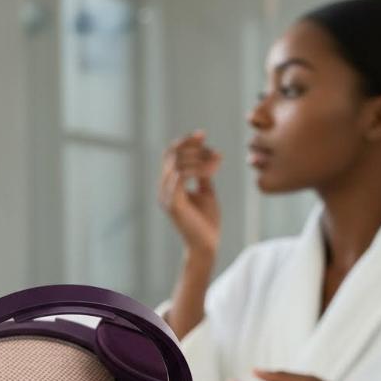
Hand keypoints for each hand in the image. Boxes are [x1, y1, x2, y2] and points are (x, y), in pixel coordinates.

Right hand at [158, 130, 222, 255]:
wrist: (206, 246)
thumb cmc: (206, 222)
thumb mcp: (206, 192)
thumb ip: (203, 175)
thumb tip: (207, 156)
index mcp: (170, 184)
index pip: (171, 154)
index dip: (185, 142)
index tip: (203, 134)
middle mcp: (164, 188)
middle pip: (172, 154)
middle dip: (194, 148)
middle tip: (214, 152)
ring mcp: (166, 196)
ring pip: (176, 163)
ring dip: (199, 158)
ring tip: (216, 162)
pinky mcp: (173, 204)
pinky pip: (180, 176)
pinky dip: (197, 169)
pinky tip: (212, 171)